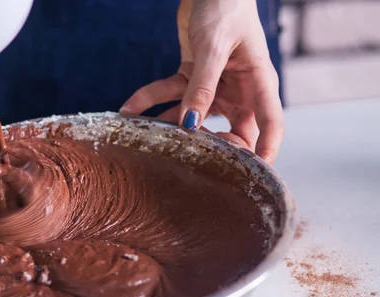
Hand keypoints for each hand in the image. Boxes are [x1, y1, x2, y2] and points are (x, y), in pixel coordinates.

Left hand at [120, 0, 283, 163]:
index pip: (270, 123)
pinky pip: (169, 94)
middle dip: (211, 148)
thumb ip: (202, 86)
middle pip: (231, 131)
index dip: (265, 152)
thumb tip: (190, 125)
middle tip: (189, 157)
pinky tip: (128, 109)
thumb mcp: (215, 47)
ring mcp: (214, 86)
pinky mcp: (191, 78)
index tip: (253, 176)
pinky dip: (149, 99)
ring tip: (146, 138)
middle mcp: (238, 90)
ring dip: (169, 126)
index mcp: (258, 82)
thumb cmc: (225, 7)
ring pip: (193, 117)